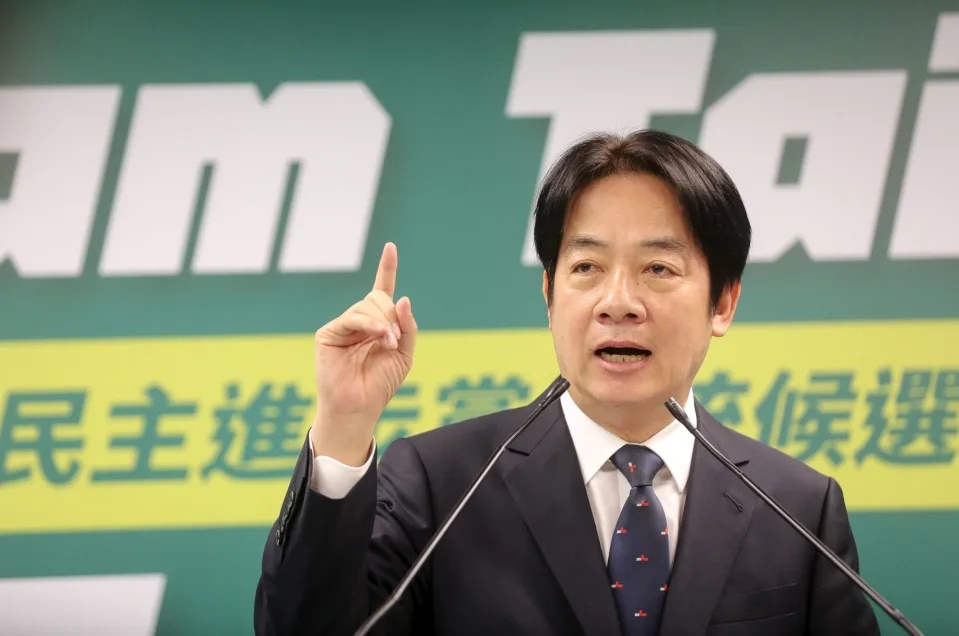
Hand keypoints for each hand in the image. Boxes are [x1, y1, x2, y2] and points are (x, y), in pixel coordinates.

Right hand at [310, 242, 416, 465]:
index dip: (386, 268)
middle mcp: (359, 322)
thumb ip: (407, 326)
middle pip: (378, 299)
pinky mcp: (329, 333)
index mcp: (377, 324)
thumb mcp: (404, 354)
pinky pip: (352, 318)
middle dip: (392, 315)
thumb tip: (403, 297)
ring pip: (367, 306)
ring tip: (387, 344)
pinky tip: (379, 337)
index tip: (390, 247)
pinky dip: (369, 325)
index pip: (382, 290)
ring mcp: (343, 326)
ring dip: (383, 323)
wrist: (360, 407)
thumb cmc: (381, 384)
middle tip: (394, 339)